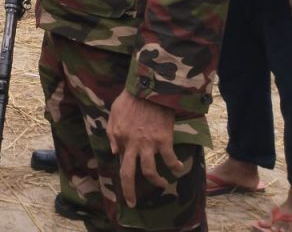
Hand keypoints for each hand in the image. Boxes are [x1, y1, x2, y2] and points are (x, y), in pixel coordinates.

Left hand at [107, 92, 182, 207]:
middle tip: (132, 203)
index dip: (122, 172)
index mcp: (119, 137)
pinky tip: (179, 168)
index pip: (119, 161)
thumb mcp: (113, 114)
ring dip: (157, 182)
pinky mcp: (164, 140)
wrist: (149, 89)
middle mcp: (132, 144)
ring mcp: (148, 144)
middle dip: (129, 191)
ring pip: (150, 172)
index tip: (125, 182)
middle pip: (129, 174)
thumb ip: (111, 133)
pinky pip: (171, 160)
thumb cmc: (130, 100)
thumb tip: (114, 152)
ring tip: (162, 184)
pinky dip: (176, 167)